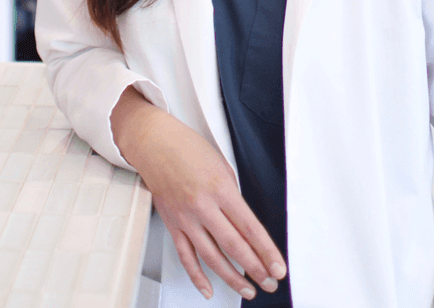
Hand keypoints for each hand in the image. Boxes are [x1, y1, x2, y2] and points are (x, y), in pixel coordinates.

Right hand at [111, 86, 287, 300]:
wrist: (155, 144)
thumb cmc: (189, 148)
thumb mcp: (222, 166)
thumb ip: (232, 196)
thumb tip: (242, 222)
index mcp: (220, 188)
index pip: (249, 227)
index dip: (266, 251)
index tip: (277, 267)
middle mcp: (203, 206)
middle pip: (234, 246)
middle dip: (255, 268)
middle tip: (269, 282)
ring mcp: (185, 218)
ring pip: (211, 257)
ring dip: (231, 278)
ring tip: (248, 289)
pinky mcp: (172, 224)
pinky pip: (186, 256)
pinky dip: (197, 276)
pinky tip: (208, 289)